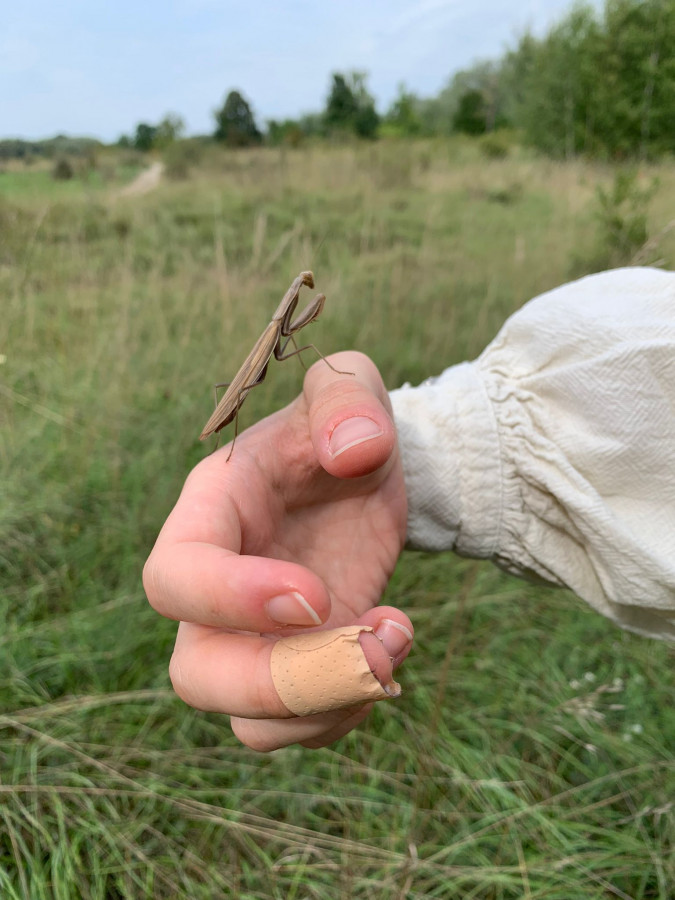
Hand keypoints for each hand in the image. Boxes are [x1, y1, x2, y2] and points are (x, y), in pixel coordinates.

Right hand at [143, 352, 412, 749]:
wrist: (371, 473)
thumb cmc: (346, 427)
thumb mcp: (350, 389)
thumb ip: (347, 399)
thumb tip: (355, 450)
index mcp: (212, 512)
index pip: (175, 575)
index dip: (229, 598)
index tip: (316, 594)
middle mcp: (217, 586)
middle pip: (198, 673)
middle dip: (283, 683)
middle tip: (371, 649)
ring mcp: (252, 635)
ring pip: (248, 721)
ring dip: (329, 704)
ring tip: (395, 643)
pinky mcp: (294, 664)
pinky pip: (297, 726)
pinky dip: (349, 710)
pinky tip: (392, 647)